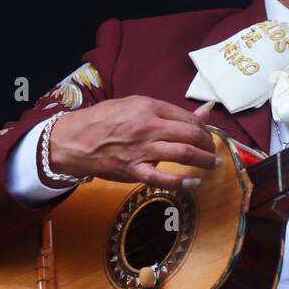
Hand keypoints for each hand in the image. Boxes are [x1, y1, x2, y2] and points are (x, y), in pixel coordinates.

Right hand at [48, 96, 220, 191]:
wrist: (75, 139)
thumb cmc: (105, 120)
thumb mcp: (135, 105)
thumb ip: (169, 111)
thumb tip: (204, 112)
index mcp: (149, 108)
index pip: (188, 117)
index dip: (204, 127)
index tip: (207, 134)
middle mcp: (148, 127)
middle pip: (191, 135)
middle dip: (209, 144)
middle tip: (214, 151)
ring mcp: (141, 150)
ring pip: (182, 154)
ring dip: (204, 161)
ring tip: (213, 165)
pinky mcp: (133, 170)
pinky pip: (161, 179)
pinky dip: (180, 183)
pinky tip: (192, 183)